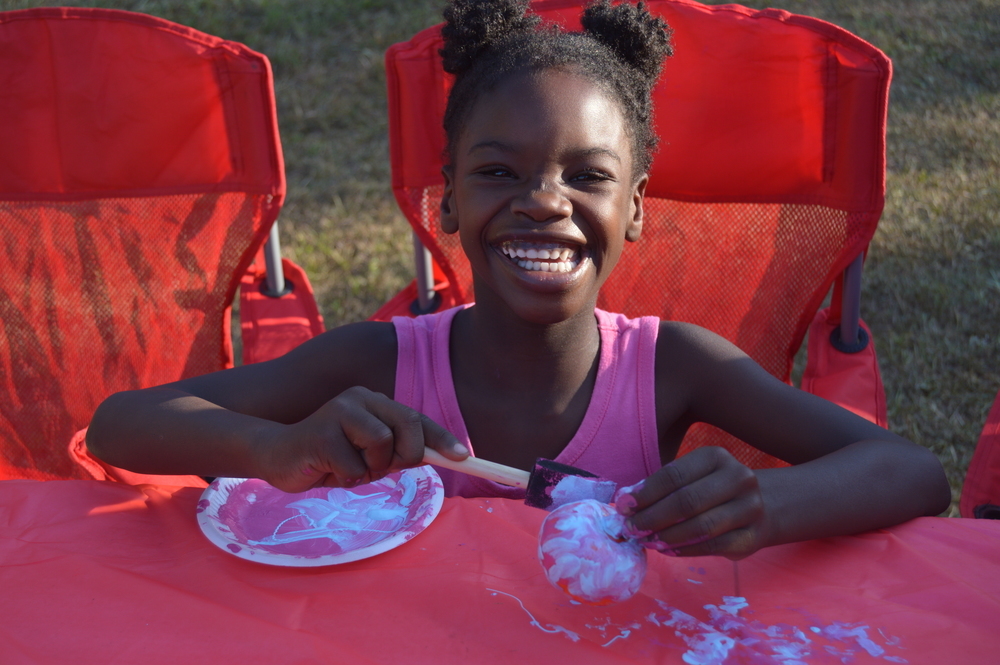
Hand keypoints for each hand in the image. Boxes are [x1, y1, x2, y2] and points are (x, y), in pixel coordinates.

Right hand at [256, 386, 467, 492]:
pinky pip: (354, 467)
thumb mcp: (369, 454)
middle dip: (406, 455)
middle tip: (381, 466)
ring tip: (347, 467)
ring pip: (382, 446)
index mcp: (375, 401)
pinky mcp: (321, 434)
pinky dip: (346, 478)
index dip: (441, 437)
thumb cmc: (329, 457)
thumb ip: (396, 451)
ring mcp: (339, 412)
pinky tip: (328, 470)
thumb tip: (437, 456)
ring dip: (369, 469)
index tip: (463, 456)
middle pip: (408, 426)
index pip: (417, 418)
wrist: (278, 457)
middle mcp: (360, 398)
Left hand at [616, 447, 767, 559]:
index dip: (646, 493)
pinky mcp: (753, 536)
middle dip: (653, 517)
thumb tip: (625, 501)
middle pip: (687, 501)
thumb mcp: (691, 477)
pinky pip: (713, 546)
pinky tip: (667, 550)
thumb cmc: (712, 489)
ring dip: (668, 536)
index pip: (674, 475)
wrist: (761, 506)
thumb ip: (661, 487)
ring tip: (647, 542)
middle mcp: (738, 478)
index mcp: (716, 457)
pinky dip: (685, 550)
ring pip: (701, 526)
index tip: (623, 506)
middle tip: (631, 529)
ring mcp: (750, 508)